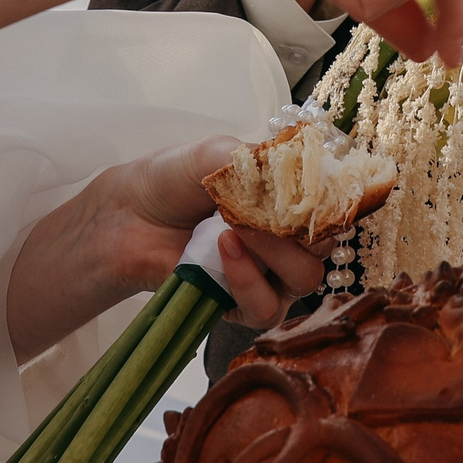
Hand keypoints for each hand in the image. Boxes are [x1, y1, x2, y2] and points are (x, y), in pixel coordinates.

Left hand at [7, 137, 329, 358]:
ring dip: (275, 253)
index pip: (334, 203)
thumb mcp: (215, 155)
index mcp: (289, 197)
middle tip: (263, 209)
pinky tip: (224, 252)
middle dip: (300, 226)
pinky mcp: (243, 305)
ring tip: (234, 230)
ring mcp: (269, 274)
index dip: (331, 199)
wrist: (127, 215)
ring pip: (305, 278)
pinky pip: (268, 307)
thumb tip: (293, 176)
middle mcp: (288, 236)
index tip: (310, 189)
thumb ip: (257, 162)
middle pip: (326, 244)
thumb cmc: (172, 180)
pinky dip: (249, 279)